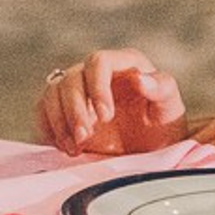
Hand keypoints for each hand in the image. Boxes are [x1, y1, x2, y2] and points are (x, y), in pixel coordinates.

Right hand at [37, 50, 187, 155]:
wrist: (150, 152)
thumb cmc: (163, 127)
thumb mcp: (171, 110)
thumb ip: (162, 89)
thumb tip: (141, 79)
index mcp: (122, 64)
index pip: (98, 62)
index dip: (97, 87)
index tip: (105, 116)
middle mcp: (96, 73)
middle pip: (72, 79)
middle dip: (75, 111)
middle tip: (85, 138)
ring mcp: (77, 90)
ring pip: (53, 93)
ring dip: (59, 121)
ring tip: (74, 147)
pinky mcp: (63, 110)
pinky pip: (43, 110)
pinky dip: (48, 128)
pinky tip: (65, 147)